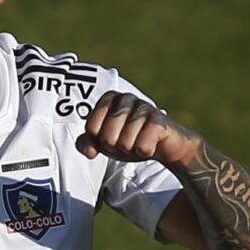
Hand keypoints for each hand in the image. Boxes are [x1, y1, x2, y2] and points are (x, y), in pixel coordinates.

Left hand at [75, 90, 199, 164]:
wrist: (163, 144)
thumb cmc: (130, 139)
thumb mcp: (104, 142)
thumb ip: (86, 143)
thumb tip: (89, 151)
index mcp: (109, 99)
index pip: (91, 129)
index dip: (100, 141)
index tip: (111, 137)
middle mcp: (125, 98)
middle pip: (107, 137)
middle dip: (116, 147)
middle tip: (127, 142)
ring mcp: (143, 106)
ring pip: (125, 143)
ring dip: (132, 150)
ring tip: (139, 142)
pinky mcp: (159, 119)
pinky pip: (142, 145)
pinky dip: (145, 151)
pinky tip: (152, 144)